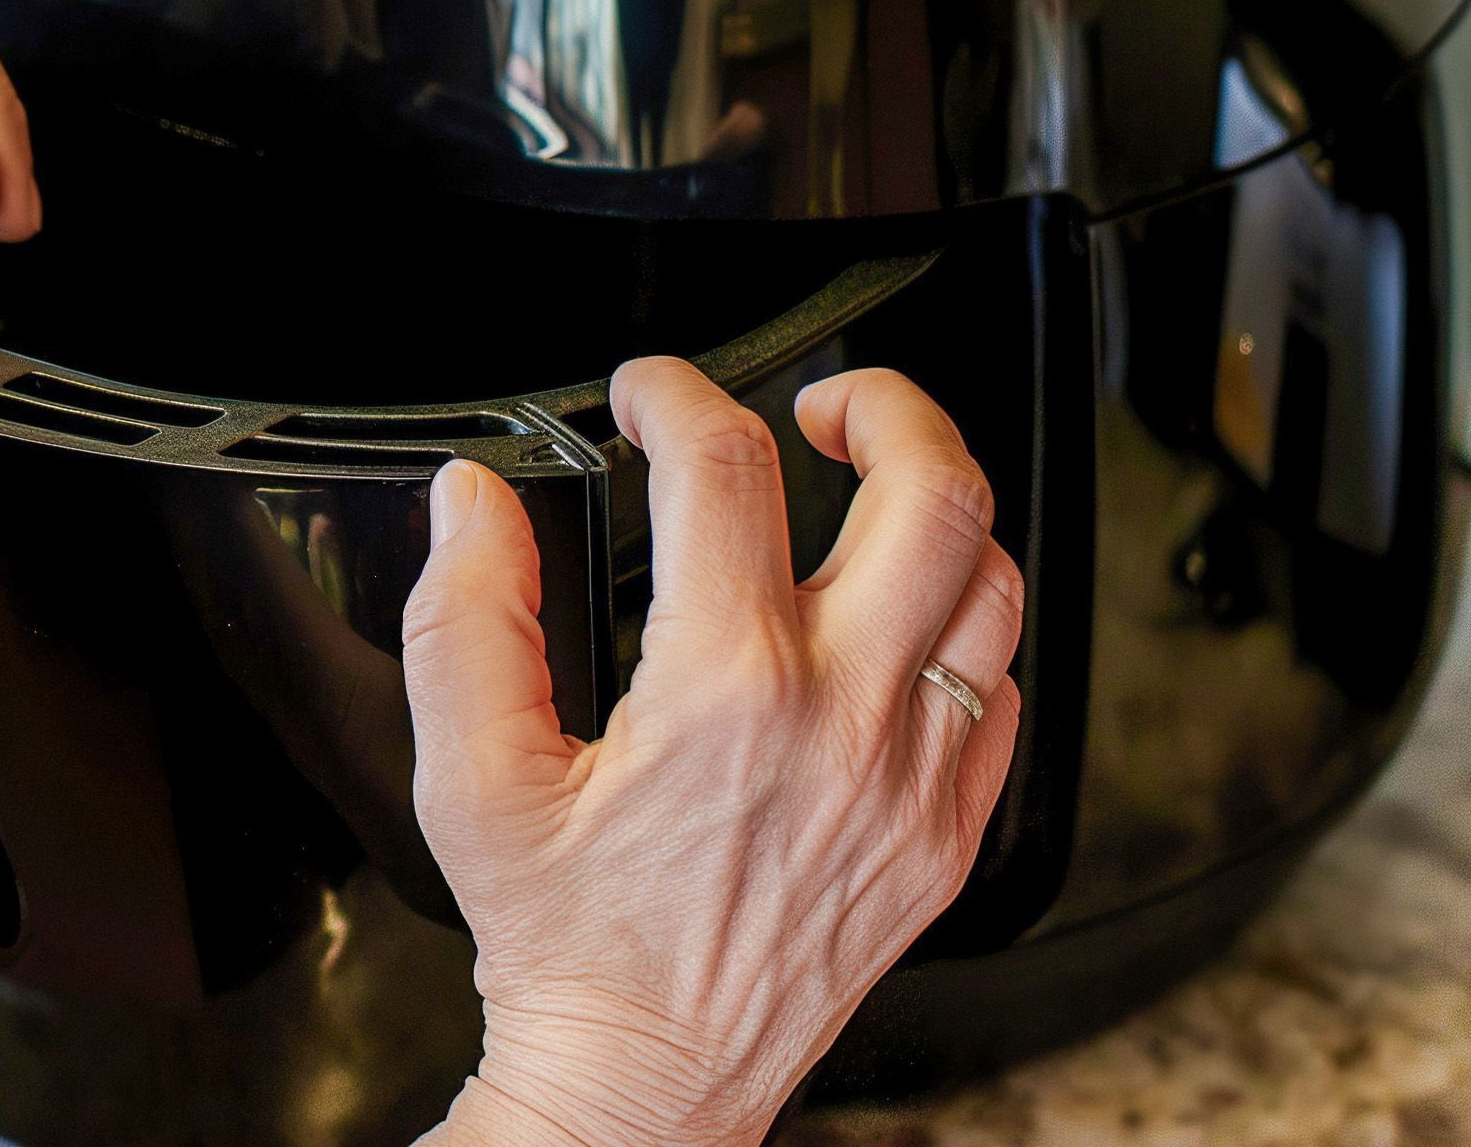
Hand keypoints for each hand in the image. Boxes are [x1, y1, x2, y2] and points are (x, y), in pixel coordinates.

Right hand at [404, 361, 1022, 1146]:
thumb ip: (464, 618)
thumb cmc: (566, 945)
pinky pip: (1006, 694)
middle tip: (821, 403)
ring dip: (935, 513)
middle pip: (933, 492)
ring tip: (871, 499)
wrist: (645, 1083)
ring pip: (994, 584)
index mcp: (727, 689)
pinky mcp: (947, 835)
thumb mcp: (470, 777)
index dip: (678, 392)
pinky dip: (963, 632)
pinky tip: (898, 629)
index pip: (727, 465)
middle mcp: (846, 721)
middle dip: (880, 404)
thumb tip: (473, 504)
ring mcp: (916, 780)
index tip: (648, 392)